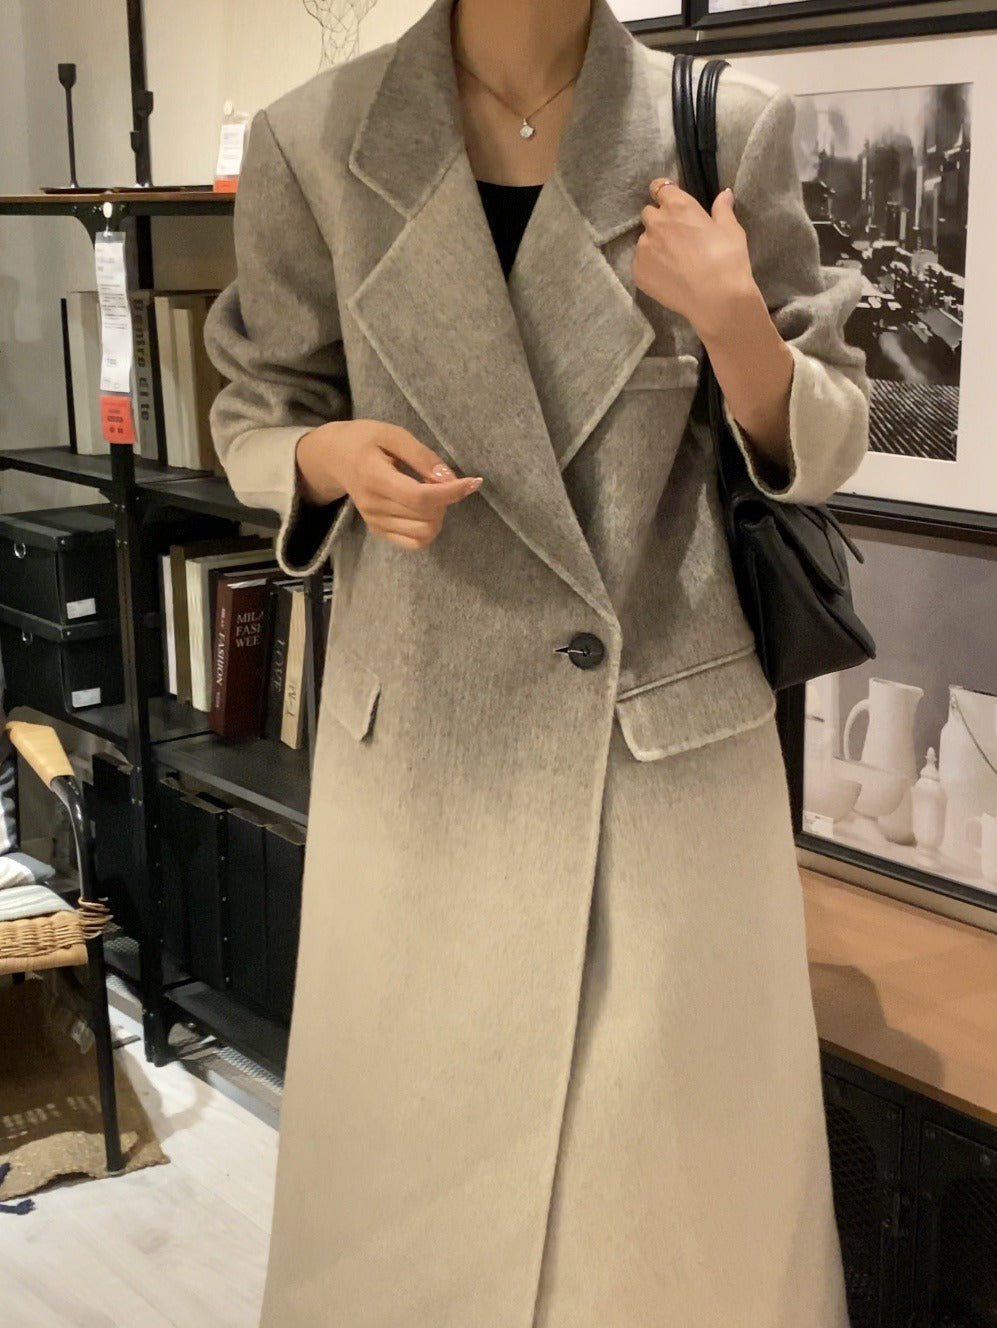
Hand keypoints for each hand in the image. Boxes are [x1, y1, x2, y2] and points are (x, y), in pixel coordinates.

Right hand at [296, 419, 482, 551]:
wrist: (335, 457)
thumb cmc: (366, 440)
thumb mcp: (393, 434)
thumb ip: (422, 456)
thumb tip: (449, 479)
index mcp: (374, 477)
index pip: (420, 497)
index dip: (451, 492)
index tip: (473, 482)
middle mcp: (373, 505)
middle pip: (426, 516)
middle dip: (445, 499)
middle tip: (439, 479)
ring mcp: (375, 522)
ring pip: (425, 531)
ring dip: (438, 513)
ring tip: (429, 492)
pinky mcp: (379, 531)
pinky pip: (415, 542)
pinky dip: (428, 528)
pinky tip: (425, 509)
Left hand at [632, 179, 758, 340]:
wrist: (716, 299)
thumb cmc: (727, 260)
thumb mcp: (731, 230)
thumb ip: (723, 209)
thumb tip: (725, 193)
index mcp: (678, 206)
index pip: (659, 188)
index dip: (663, 194)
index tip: (668, 201)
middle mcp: (656, 223)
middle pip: (648, 214)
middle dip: (659, 220)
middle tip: (675, 236)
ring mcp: (644, 248)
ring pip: (644, 240)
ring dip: (654, 245)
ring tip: (673, 261)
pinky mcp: (638, 271)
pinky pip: (640, 262)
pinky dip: (649, 266)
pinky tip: (666, 276)